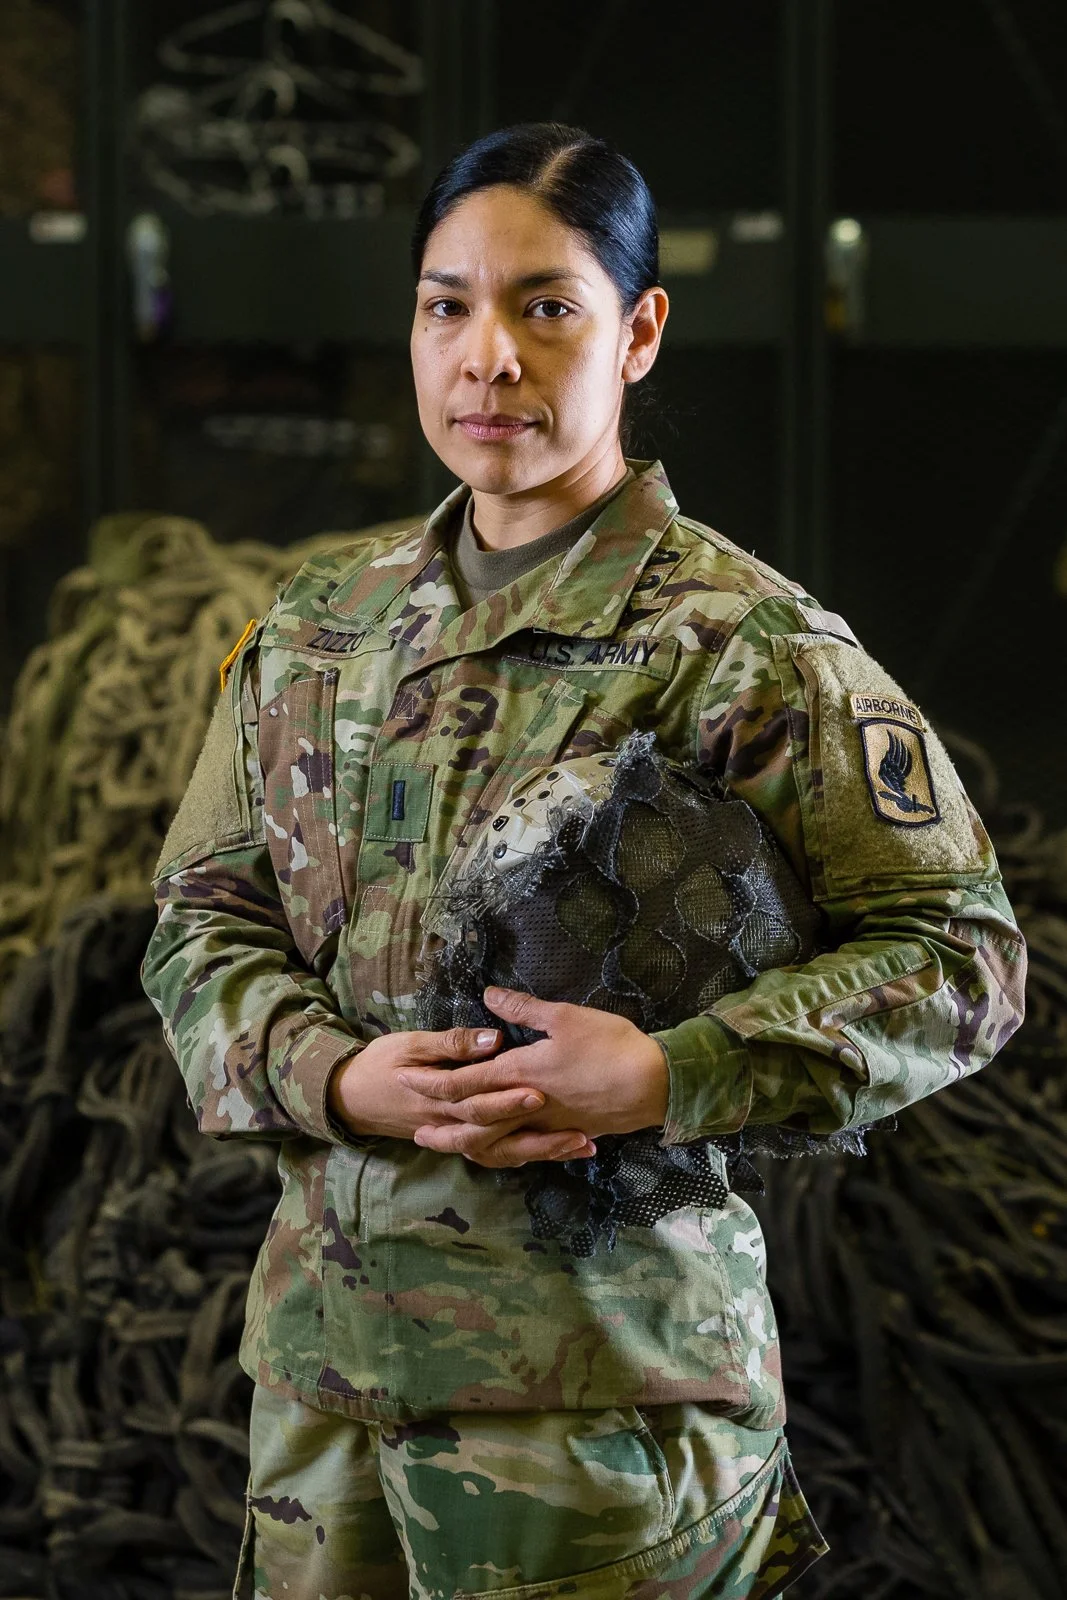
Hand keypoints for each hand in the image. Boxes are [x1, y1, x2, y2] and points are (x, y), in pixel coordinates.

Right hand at [326, 1025, 597, 1167]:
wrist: (350, 1097)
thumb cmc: (380, 1063)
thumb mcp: (410, 1044)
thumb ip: (452, 1043)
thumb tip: (491, 1038)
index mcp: (439, 1099)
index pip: (479, 1102)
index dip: (509, 1100)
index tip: (541, 1091)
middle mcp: (453, 1125)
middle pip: (500, 1135)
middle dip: (538, 1134)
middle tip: (577, 1127)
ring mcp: (460, 1137)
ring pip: (506, 1153)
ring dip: (544, 1150)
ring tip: (582, 1144)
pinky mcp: (466, 1139)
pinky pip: (501, 1154)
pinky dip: (532, 1153)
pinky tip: (564, 1148)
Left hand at [396, 987, 669, 1155]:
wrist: (653, 1084)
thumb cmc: (609, 1044)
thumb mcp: (564, 1016)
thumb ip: (522, 1009)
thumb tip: (488, 995)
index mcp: (520, 1073)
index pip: (464, 1081)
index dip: (432, 1080)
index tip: (405, 1078)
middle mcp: (526, 1105)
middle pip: (473, 1123)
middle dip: (442, 1127)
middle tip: (416, 1133)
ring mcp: (546, 1124)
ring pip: (498, 1143)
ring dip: (469, 1145)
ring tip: (451, 1148)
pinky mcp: (565, 1132)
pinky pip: (525, 1149)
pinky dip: (507, 1152)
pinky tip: (503, 1151)